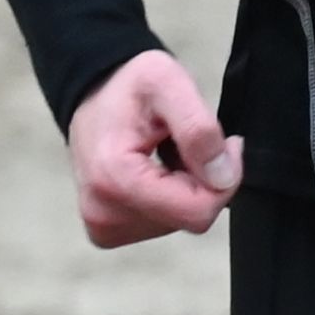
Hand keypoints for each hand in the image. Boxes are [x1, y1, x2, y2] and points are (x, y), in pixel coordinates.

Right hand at [65, 46, 241, 246]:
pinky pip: (160, 225)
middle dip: (202, 182)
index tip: (223, 144)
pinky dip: (169, 201)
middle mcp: (102, 212)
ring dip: (186, 190)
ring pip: (179, 223)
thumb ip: (198, 128)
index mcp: (114, 179)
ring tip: (168, 155)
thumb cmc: (128, 85)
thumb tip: (222, 177)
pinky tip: (155, 174)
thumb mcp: (168, 84)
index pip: (197, 212)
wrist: (91, 92)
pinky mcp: (105, 230)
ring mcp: (101, 225)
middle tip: (187, 146)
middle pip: (189, 219)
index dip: (223, 178)